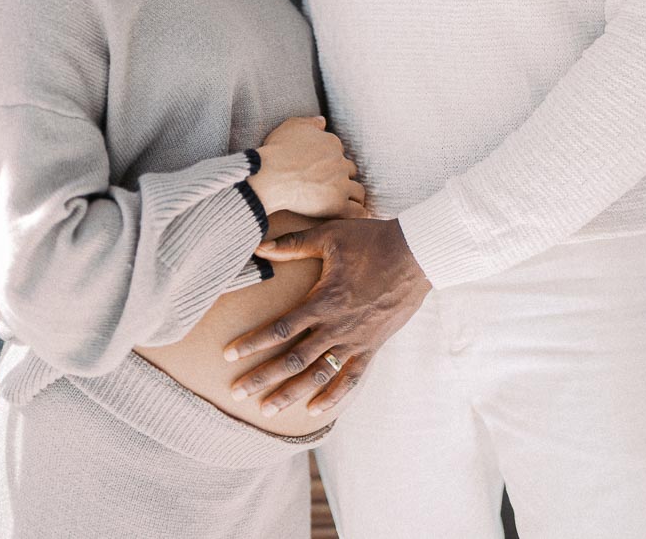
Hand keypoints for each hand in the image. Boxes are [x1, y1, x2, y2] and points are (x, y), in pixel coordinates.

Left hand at [223, 218, 430, 418]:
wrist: (416, 255)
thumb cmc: (371, 241)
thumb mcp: (331, 237)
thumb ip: (295, 245)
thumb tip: (260, 246)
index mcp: (323, 301)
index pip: (280, 329)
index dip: (253, 342)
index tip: (229, 354)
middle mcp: (336, 327)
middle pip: (293, 359)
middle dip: (262, 377)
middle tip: (236, 392)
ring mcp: (355, 340)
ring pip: (318, 374)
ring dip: (291, 393)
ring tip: (267, 409)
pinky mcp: (372, 346)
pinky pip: (351, 377)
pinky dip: (333, 395)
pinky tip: (314, 409)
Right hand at [248, 116, 364, 218]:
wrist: (269, 175)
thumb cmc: (276, 151)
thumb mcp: (291, 126)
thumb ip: (309, 122)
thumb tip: (323, 121)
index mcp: (331, 142)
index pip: (338, 152)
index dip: (331, 161)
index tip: (323, 170)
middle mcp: (339, 161)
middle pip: (350, 170)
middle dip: (344, 177)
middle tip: (334, 187)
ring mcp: (340, 183)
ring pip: (357, 191)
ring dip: (354, 196)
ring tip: (348, 204)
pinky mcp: (338, 203)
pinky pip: (356, 211)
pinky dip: (358, 214)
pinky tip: (354, 217)